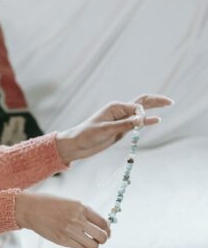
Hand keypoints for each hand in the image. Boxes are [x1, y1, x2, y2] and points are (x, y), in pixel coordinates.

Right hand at [15, 192, 109, 247]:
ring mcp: (70, 231)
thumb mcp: (70, 202)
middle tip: (100, 238)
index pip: (103, 222)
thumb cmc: (50, 203)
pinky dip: (83, 246)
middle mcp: (77, 219)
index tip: (107, 231)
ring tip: (89, 240)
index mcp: (81, 207)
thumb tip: (99, 224)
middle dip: (103, 238)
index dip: (108, 229)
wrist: (32, 208)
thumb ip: (84, 212)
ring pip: (93, 246)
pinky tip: (79, 241)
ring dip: (93, 244)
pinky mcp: (62, 240)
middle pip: (101, 236)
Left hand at [56, 94, 173, 163]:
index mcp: (115, 107)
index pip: (136, 106)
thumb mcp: (105, 129)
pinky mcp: (120, 130)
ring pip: (140, 112)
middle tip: (170, 101)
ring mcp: (121, 121)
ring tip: (167, 104)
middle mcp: (119, 112)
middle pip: (140, 103)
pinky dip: (146, 121)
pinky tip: (156, 120)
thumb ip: (124, 124)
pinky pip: (136, 124)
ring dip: (153, 108)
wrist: (77, 145)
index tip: (139, 125)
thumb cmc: (86, 135)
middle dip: (155, 101)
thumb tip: (142, 119)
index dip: (142, 114)